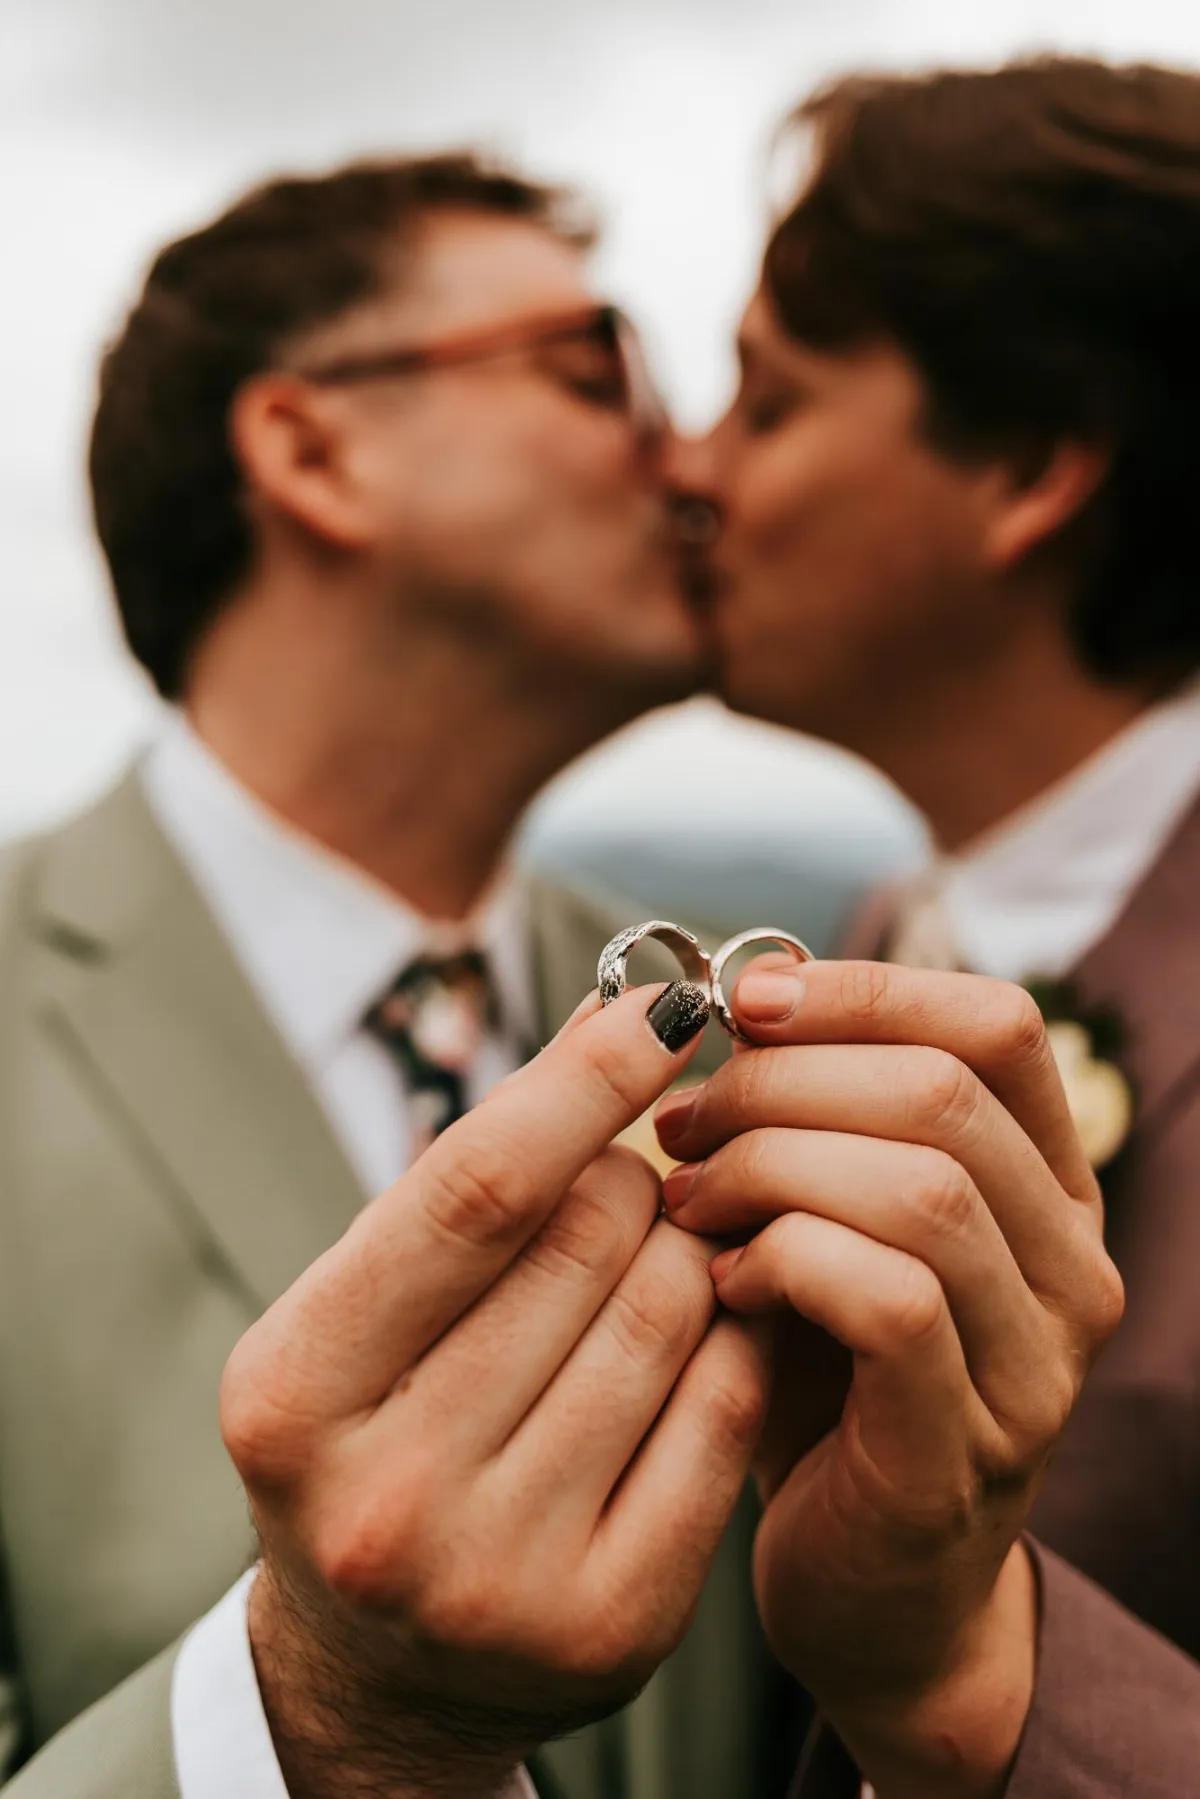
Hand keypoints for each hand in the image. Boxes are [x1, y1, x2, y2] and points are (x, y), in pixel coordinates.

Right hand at [221, 981, 766, 1798]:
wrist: (385, 1670)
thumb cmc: (375, 1435)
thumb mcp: (360, 1309)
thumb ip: (465, 1186)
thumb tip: (614, 1021)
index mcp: (294, 1391)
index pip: (472, 1194)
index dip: (582, 1082)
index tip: (665, 1005)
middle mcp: (388, 1497)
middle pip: (584, 1245)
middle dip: (632, 1174)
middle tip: (633, 1175)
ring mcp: (504, 1575)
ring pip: (668, 1314)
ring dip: (685, 1248)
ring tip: (658, 1250)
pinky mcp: (614, 1626)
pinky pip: (721, 1410)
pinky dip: (732, 1333)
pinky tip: (709, 1319)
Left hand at [655, 959, 1123, 1798]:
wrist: (867, 1587)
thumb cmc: (824, 1379)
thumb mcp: (827, 1222)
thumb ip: (806, 1117)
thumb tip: (724, 994)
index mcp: (1045, 1187)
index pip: (994, 1026)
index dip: (864, 990)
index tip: (744, 1002)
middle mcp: (1071, 1266)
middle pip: (944, 1094)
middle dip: (786, 1081)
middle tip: (684, 1118)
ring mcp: (1033, 1365)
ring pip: (924, 1190)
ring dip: (775, 1167)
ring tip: (687, 1194)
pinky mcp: (962, 1448)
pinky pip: (892, 1302)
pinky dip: (788, 1260)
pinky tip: (720, 1280)